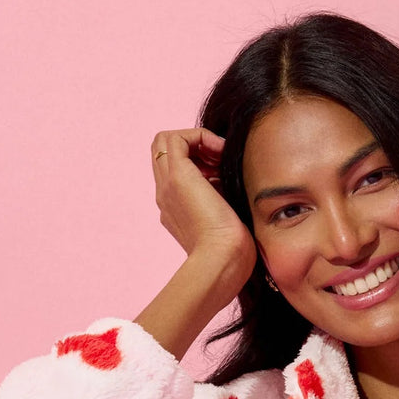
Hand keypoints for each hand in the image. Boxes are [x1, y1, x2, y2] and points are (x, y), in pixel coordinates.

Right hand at [151, 126, 257, 286]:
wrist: (223, 262)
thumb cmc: (233, 250)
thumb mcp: (228, 218)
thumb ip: (223, 197)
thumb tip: (234, 178)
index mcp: (175, 207)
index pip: (175, 168)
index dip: (197, 158)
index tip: (221, 169)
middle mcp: (165, 195)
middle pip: (164, 151)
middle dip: (193, 145)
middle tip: (219, 159)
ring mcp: (167, 186)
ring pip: (165, 141)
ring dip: (196, 140)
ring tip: (220, 156)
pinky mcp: (177, 177)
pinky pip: (176, 138)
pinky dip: (200, 136)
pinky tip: (221, 153)